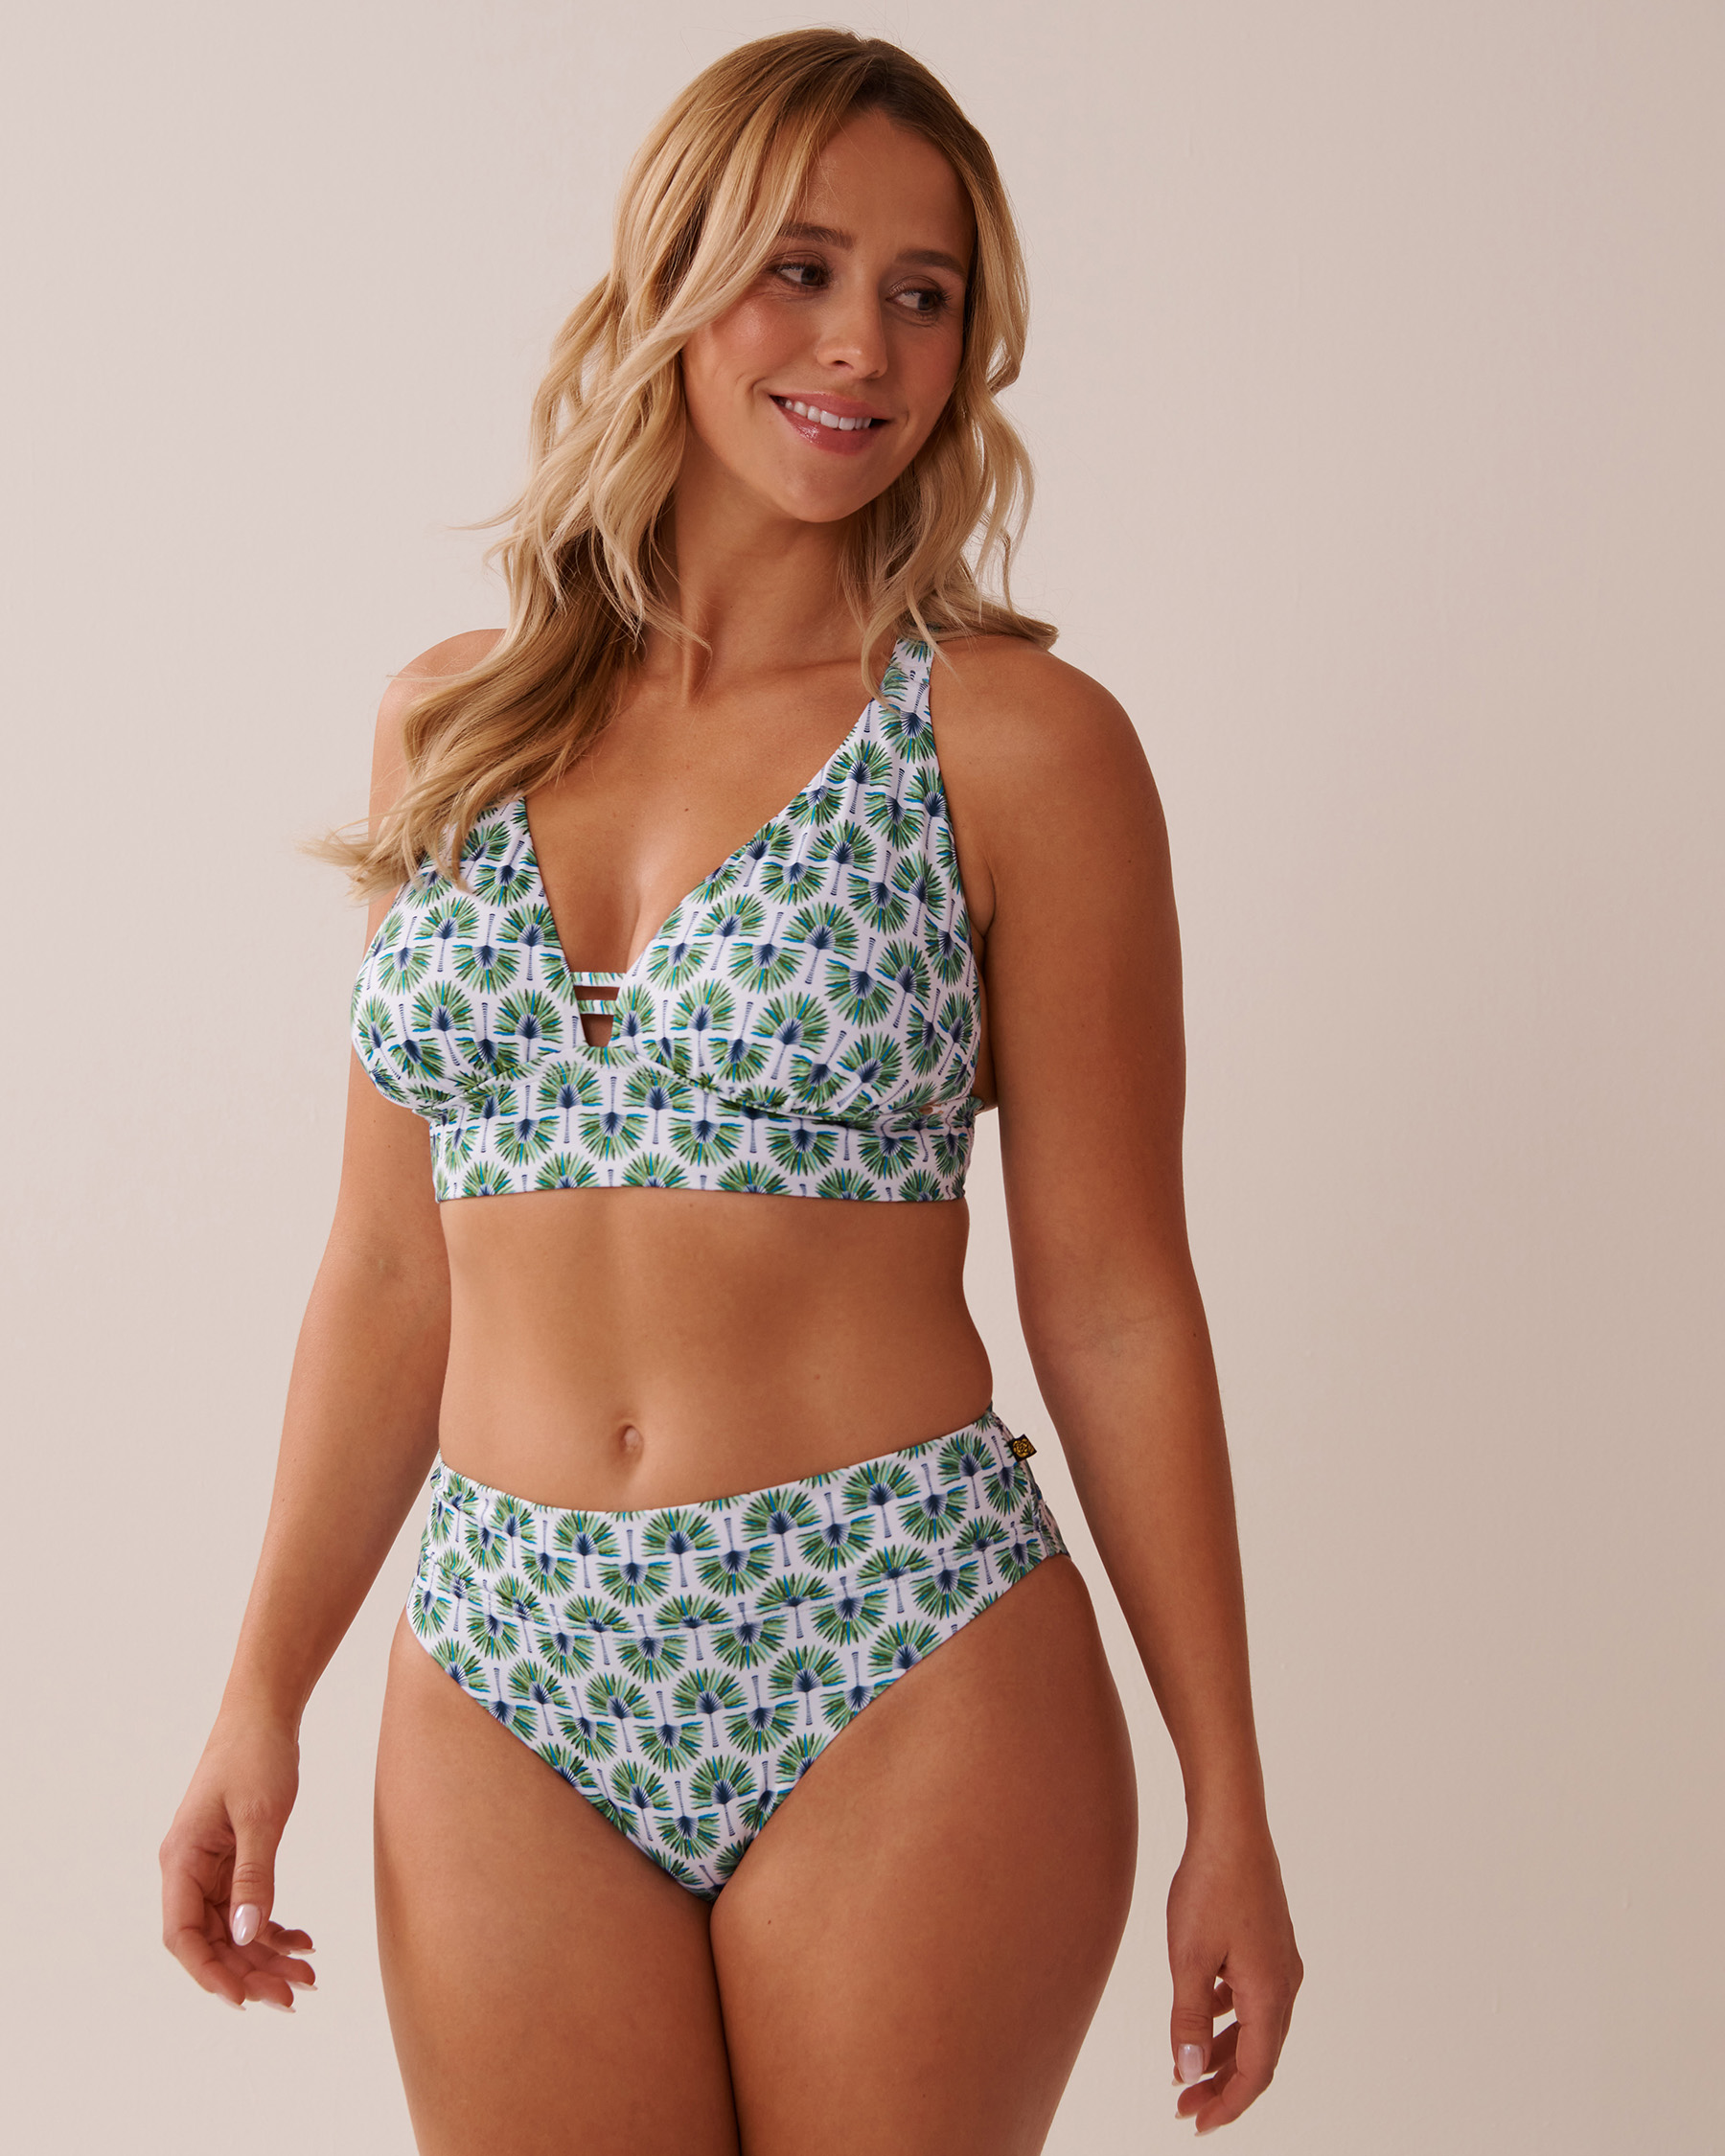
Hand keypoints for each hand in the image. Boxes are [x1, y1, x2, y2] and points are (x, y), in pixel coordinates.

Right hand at [160, 1709, 315, 2010]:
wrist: (265, 1714)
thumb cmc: (257, 1756)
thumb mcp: (260, 1817)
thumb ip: (254, 1877)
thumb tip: (245, 1936)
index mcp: (181, 1860)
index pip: (182, 1936)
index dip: (210, 1973)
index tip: (245, 2000)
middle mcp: (188, 1870)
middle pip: (210, 1940)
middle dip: (250, 1971)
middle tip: (294, 1995)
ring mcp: (209, 1867)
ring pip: (232, 1929)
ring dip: (266, 1956)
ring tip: (309, 1976)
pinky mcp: (232, 1860)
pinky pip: (246, 1907)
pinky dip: (274, 1927)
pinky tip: (304, 1941)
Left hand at [1166, 1819, 1301, 2132]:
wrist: (1232, 1826)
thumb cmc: (1210, 1885)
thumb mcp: (1188, 1958)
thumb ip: (1188, 2020)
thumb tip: (1189, 2073)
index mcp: (1269, 1995)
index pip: (1255, 2073)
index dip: (1227, 2105)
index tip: (1195, 2123)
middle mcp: (1284, 1985)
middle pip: (1258, 2056)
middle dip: (1222, 2086)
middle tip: (1183, 2106)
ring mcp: (1281, 1963)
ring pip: (1256, 2027)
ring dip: (1223, 2053)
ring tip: (1185, 2070)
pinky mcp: (1270, 1945)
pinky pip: (1253, 1999)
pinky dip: (1229, 2019)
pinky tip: (1201, 2013)